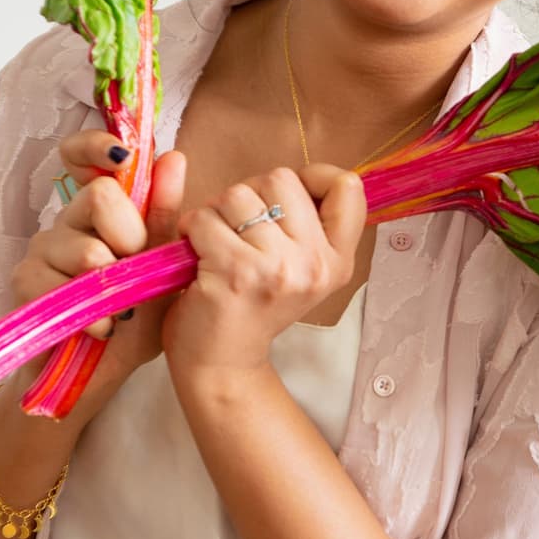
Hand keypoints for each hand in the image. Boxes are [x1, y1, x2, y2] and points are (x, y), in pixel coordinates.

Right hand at [13, 131, 186, 379]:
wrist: (102, 376)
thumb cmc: (137, 320)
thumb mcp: (161, 268)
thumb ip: (164, 216)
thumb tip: (173, 156)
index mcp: (102, 211)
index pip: (82, 155)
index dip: (95, 145)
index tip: (121, 155)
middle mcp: (68, 221)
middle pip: (98, 196)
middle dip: (129, 235)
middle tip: (135, 269)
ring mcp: (42, 250)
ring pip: (84, 248)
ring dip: (112, 285)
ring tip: (122, 310)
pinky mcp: (25, 285)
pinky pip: (63, 287)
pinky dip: (93, 313)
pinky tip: (102, 328)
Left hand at [162, 164, 365, 383]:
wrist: (222, 364)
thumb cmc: (253, 305)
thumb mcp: (302, 268)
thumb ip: (310, 222)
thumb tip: (305, 174)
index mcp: (338, 260)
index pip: (347, 186)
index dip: (311, 178)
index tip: (282, 201)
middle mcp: (316, 264)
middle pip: (282, 179)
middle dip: (250, 194)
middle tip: (239, 230)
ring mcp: (278, 269)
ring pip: (238, 194)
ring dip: (216, 212)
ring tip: (216, 244)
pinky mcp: (235, 272)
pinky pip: (205, 218)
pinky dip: (191, 229)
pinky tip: (196, 255)